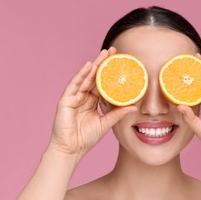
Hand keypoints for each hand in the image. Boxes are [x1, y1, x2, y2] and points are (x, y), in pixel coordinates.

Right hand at [48, 47, 135, 161]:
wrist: (72, 149)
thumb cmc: (86, 138)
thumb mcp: (106, 123)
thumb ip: (118, 113)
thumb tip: (134, 107)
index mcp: (92, 102)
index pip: (103, 84)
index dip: (110, 74)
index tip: (120, 63)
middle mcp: (83, 97)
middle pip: (94, 77)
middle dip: (103, 64)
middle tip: (113, 50)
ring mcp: (74, 97)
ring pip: (86, 78)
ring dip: (95, 65)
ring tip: (104, 54)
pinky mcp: (66, 100)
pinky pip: (74, 84)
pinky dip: (81, 75)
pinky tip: (89, 66)